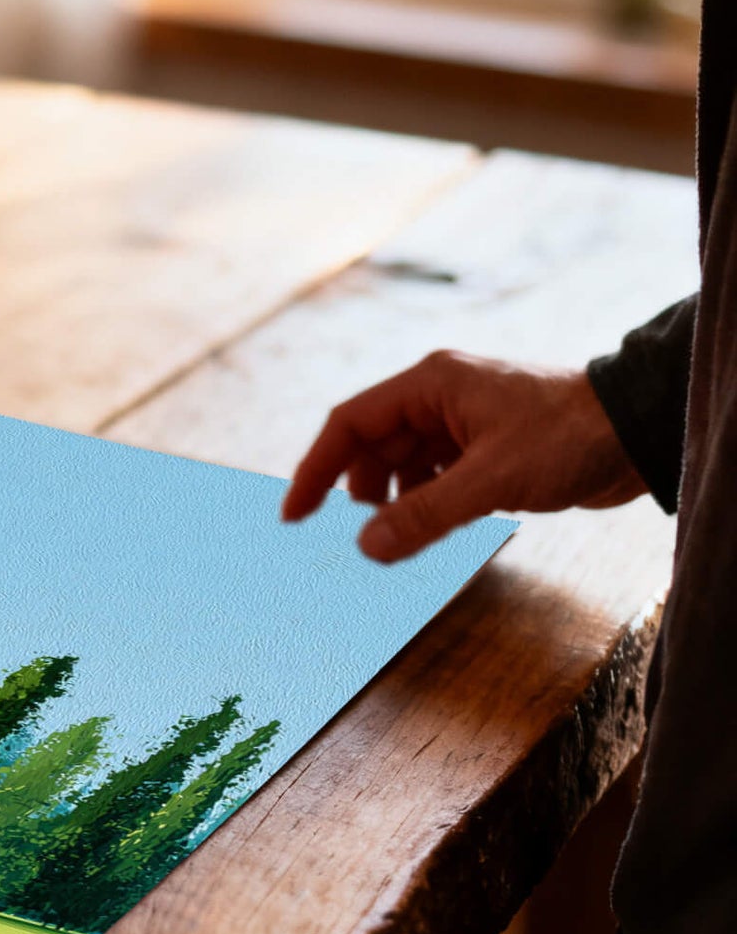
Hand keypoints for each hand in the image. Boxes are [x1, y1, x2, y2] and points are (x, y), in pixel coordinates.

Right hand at [282, 352, 643, 562]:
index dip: (316, 469)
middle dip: (357, 489)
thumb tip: (366, 548)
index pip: (350, 424)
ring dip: (392, 499)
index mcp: (431, 385)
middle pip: (372, 445)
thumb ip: (424, 515)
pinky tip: (429, 525)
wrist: (638, 431)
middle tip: (353, 533)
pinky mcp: (484, 446)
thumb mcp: (490, 481)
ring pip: (402, 462)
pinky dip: (422, 501)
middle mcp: (439, 397)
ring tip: (396, 533)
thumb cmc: (570, 437)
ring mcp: (462, 421)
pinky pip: (433, 475)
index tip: (295, 514)